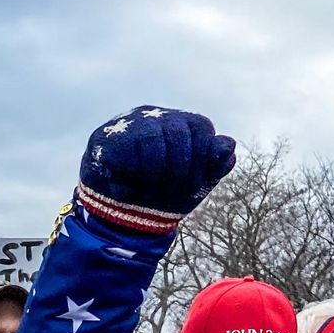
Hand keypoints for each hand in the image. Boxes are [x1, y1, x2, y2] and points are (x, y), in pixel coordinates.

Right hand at [77, 106, 235, 233]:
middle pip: (177, 133)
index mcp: (184, 124)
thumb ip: (216, 164)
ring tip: (147, 185)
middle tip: (168, 187)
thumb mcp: (197, 183)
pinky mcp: (105, 138)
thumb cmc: (166, 193)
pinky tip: (126, 184)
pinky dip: (129, 175)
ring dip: (153, 172)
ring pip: (151, 138)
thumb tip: (228, 144)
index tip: (192, 182)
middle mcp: (158, 117)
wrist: (123, 216)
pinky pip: (123, 151)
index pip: (202, 128)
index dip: (201, 159)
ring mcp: (129, 124)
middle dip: (178, 169)